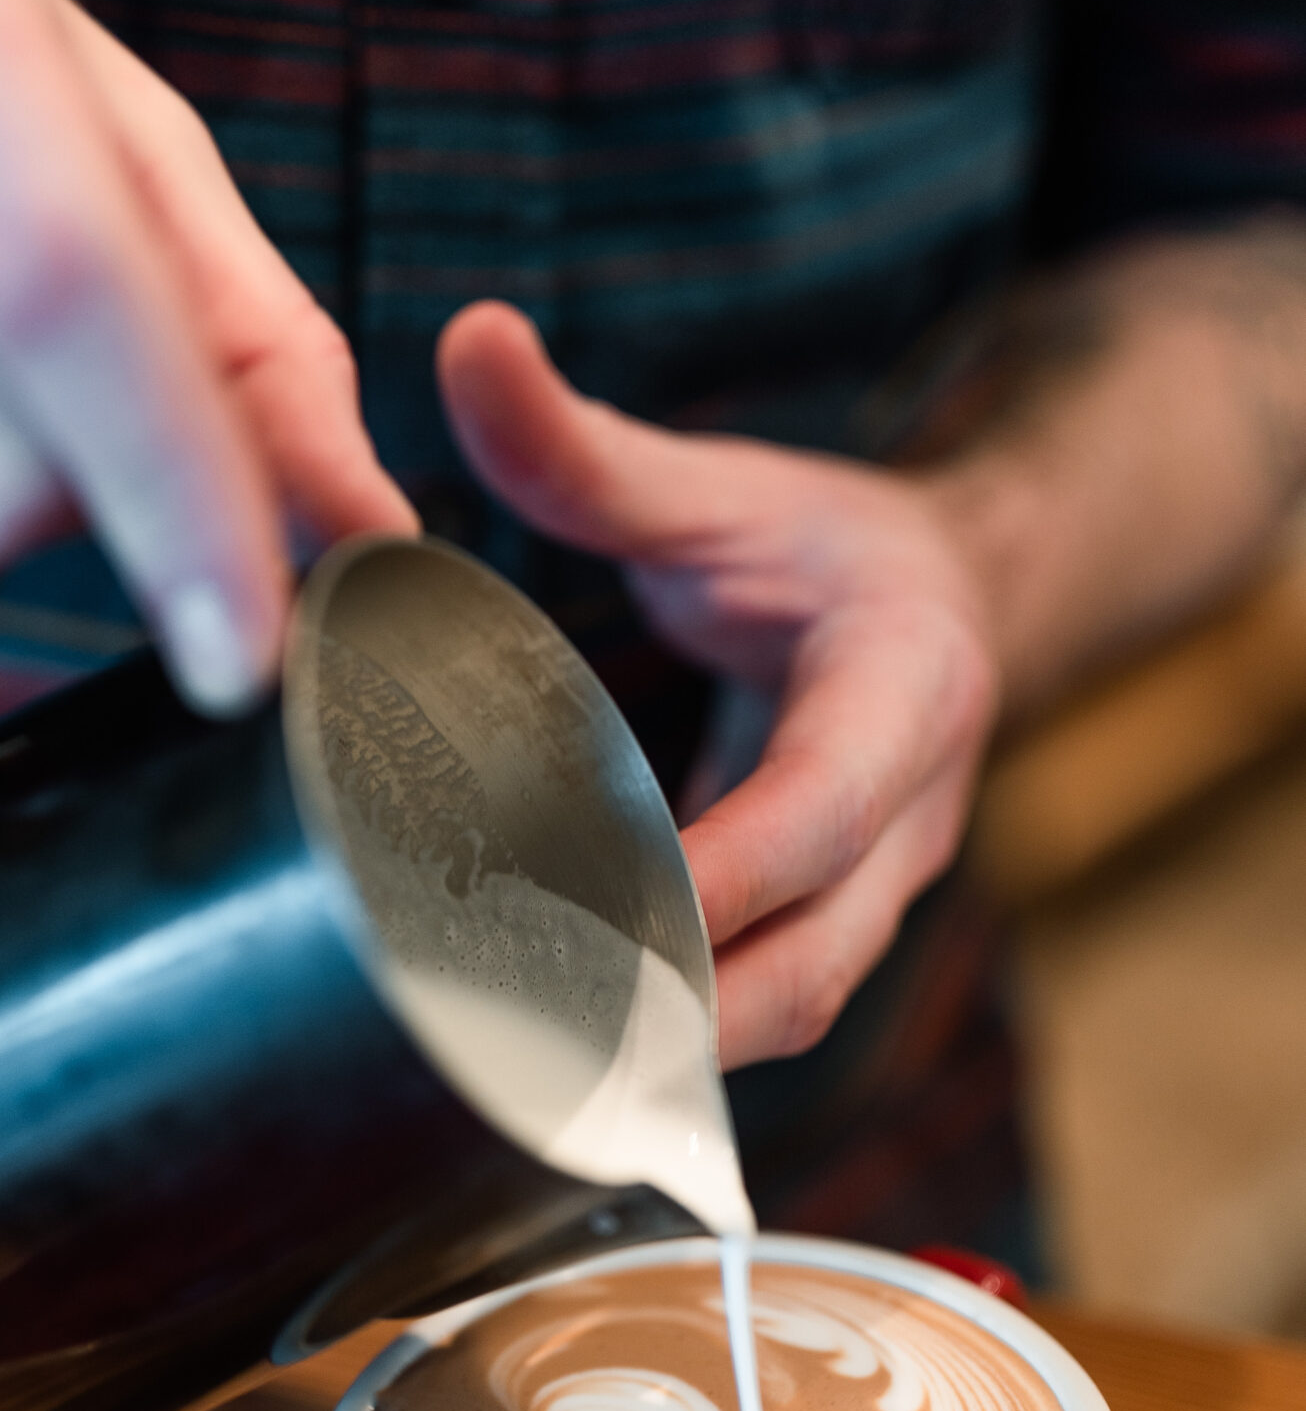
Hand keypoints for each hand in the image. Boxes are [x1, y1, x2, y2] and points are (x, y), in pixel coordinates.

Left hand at [438, 302, 1000, 1068]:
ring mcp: (878, 893)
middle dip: (675, 1018)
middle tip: (518, 1039)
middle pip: (811, 961)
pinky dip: (667, 1044)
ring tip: (513, 1070)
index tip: (592, 926)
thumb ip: (590, 447)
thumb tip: (468, 340)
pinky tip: (544, 1054)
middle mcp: (910, 820)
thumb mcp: (721, 486)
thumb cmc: (820, 548)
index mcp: (900, 693)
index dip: (713, 882)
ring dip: (664, 1056)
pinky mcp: (830, 932)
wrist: (941, 609)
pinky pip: (760, 1010)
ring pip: (789, 1011)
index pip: (814, 813)